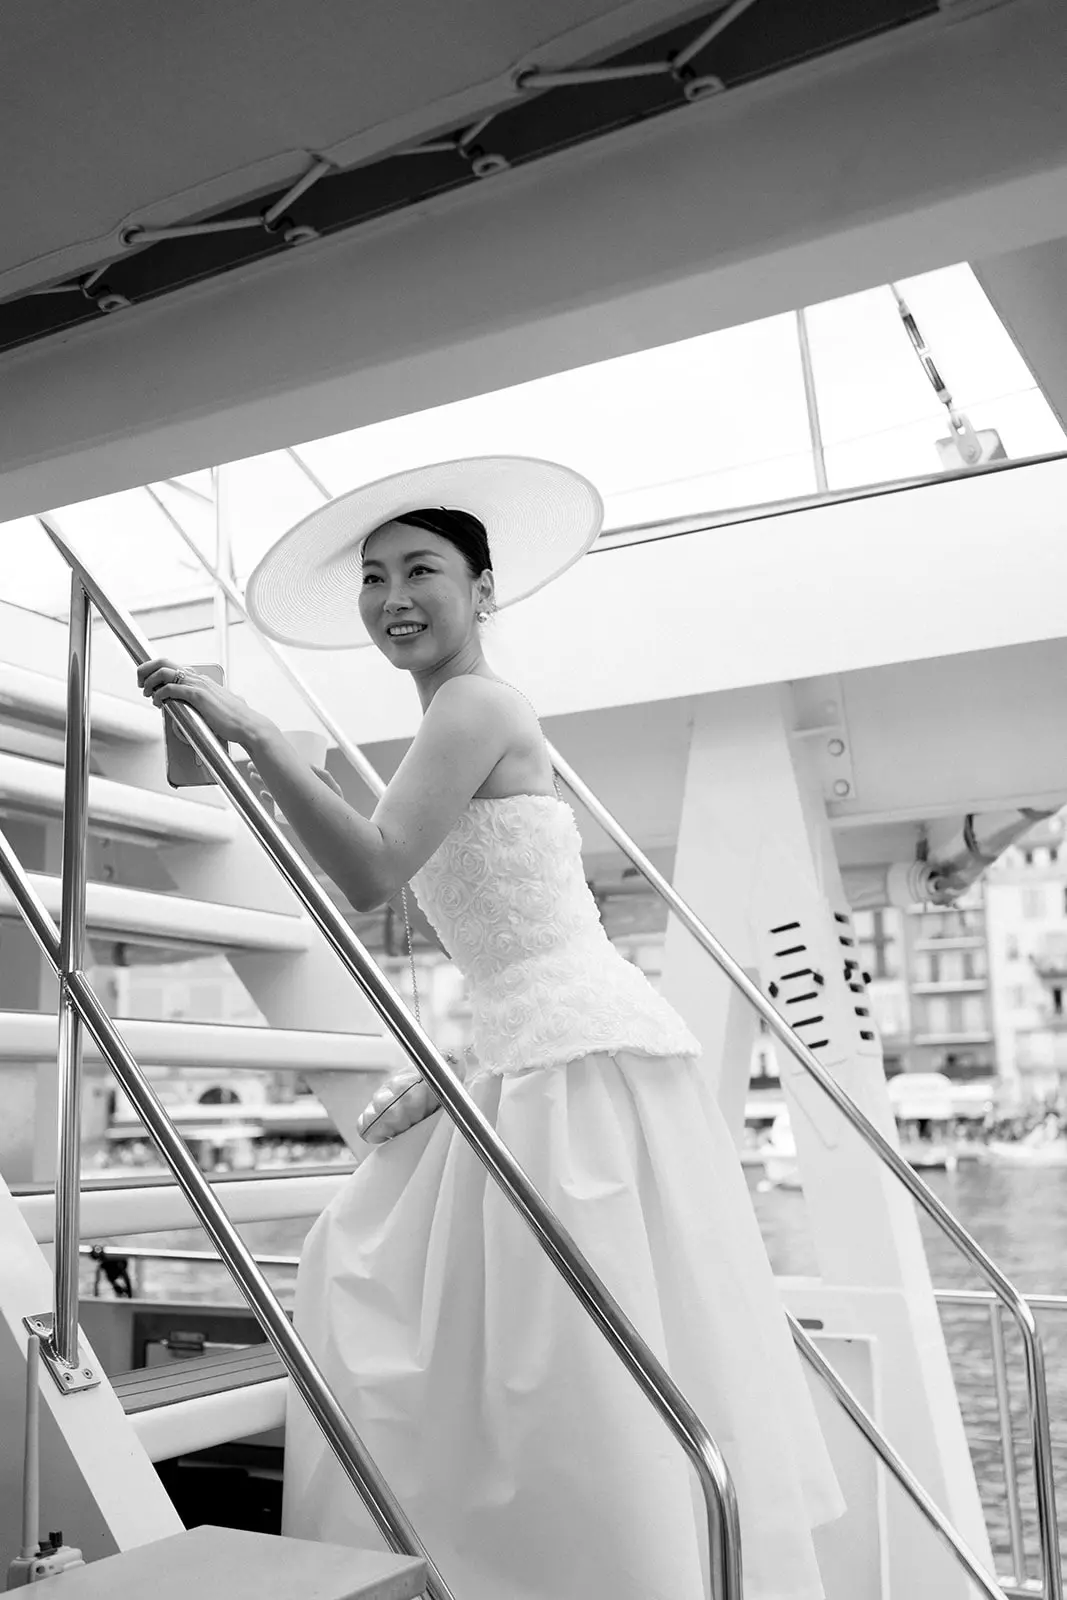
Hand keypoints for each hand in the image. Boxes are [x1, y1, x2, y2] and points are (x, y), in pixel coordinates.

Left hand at [137, 658, 271, 747]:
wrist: (246, 725)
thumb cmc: (233, 719)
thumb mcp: (215, 706)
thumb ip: (202, 704)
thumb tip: (195, 711)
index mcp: (200, 679)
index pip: (172, 665)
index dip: (153, 669)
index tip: (146, 679)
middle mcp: (197, 678)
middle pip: (162, 662)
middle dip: (145, 670)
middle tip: (140, 683)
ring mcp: (197, 685)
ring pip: (163, 672)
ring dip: (149, 682)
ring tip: (147, 693)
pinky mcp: (197, 695)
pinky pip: (170, 689)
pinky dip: (159, 694)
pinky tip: (158, 703)